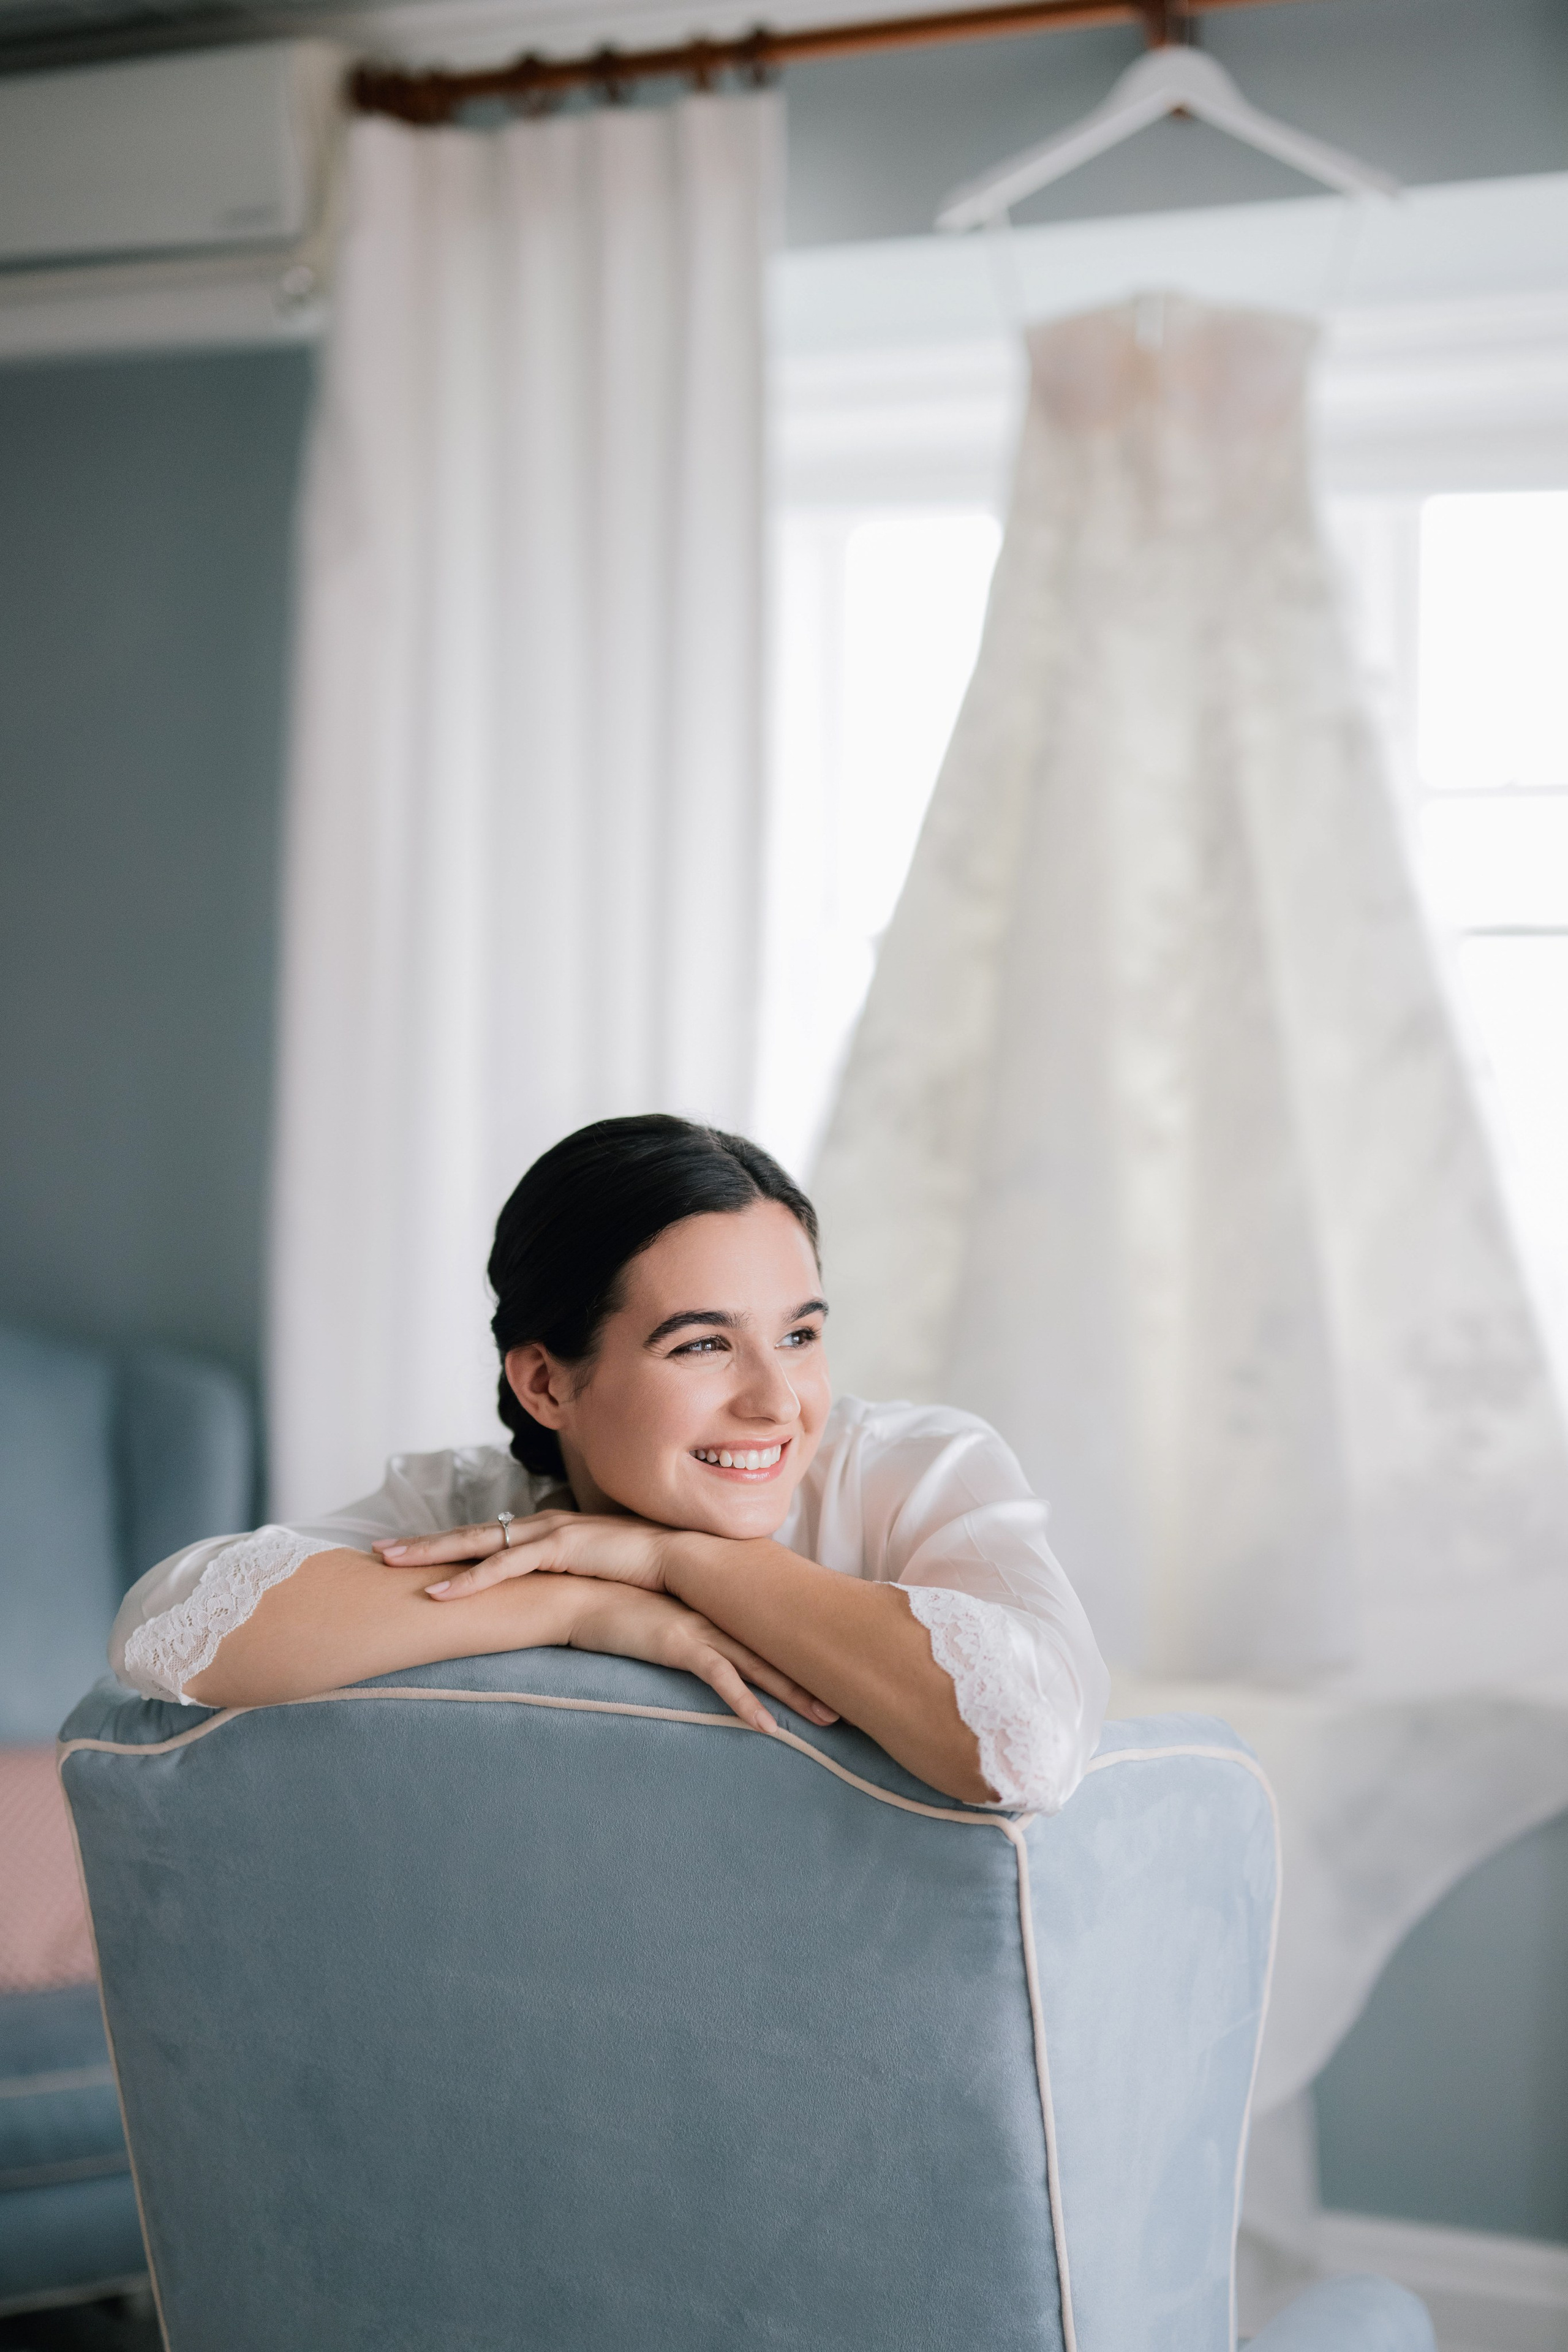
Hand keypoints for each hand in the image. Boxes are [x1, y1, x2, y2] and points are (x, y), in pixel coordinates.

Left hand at [374, 1509, 672, 1595]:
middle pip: (470, 1534)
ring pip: (477, 1544)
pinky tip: (439, 1592)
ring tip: (391, 1563)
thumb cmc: (644, 1571)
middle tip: (379, 1550)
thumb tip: (551, 1600)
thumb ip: (569, 1580)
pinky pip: (504, 1567)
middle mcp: (542, 1525)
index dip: (449, 1545)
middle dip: (422, 1542)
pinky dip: (469, 1579)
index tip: (413, 1553)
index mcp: (548, 1532)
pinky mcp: (560, 1548)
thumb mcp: (596, 1574)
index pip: (488, 1538)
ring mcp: (549, 1533)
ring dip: (431, 1554)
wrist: (684, 1559)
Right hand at [565, 1580, 837, 1734]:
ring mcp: (701, 1630)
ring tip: (827, 1718)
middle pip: (778, 1649)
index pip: (770, 1632)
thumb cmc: (615, 1607)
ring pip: (760, 1666)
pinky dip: (745, 1705)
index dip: (803, 1650)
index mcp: (717, 1609)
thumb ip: (687, 1627)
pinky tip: (766, 1728)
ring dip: (794, 1695)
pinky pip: (720, 1680)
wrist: (580, 1593)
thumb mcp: (662, 1618)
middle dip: (815, 1675)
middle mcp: (717, 1617)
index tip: (834, 1666)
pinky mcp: (680, 1645)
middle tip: (853, 1698)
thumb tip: (703, 1643)